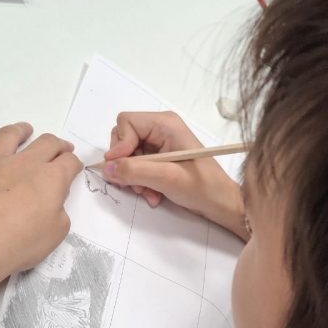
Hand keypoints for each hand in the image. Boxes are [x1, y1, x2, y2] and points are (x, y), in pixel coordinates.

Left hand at [0, 116, 81, 289]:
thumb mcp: (55, 234)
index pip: (69, 163)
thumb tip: (51, 202)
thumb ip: (58, 212)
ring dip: (19, 130)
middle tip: (59, 148)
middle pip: (45, 143)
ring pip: (8, 136)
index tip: (73, 169)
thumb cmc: (18, 244)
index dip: (74, 165)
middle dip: (56, 144)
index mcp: (50, 179)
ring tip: (23, 129)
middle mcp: (23, 163)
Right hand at [104, 111, 247, 239]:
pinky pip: (137, 167)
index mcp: (166, 124)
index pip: (126, 123)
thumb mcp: (167, 178)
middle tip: (137, 185)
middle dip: (126, 165)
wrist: (221, 204)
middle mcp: (161, 129)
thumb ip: (135, 171)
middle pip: (123, 139)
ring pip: (127, 156)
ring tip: (149, 193)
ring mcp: (160, 144)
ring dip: (133, 178)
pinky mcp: (159, 159)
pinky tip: (153, 194)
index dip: (119, 145)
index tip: (121, 168)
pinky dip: (140, 182)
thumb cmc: (202, 188)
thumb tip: (106, 168)